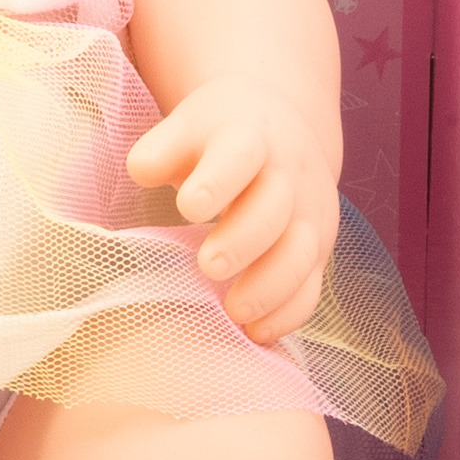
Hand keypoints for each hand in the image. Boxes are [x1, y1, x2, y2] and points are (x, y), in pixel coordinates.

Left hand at [129, 76, 341, 342]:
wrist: (282, 127)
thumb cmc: (219, 136)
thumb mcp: (189, 127)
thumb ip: (162, 149)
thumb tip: (142, 171)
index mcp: (249, 138)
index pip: (240, 154)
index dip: (218, 180)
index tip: (188, 206)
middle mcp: (287, 176)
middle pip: (276, 208)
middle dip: (245, 240)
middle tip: (209, 266)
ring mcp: (308, 214)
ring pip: (301, 252)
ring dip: (271, 287)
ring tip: (234, 312)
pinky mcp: (317, 249)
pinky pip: (312, 285)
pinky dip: (289, 313)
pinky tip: (258, 333)